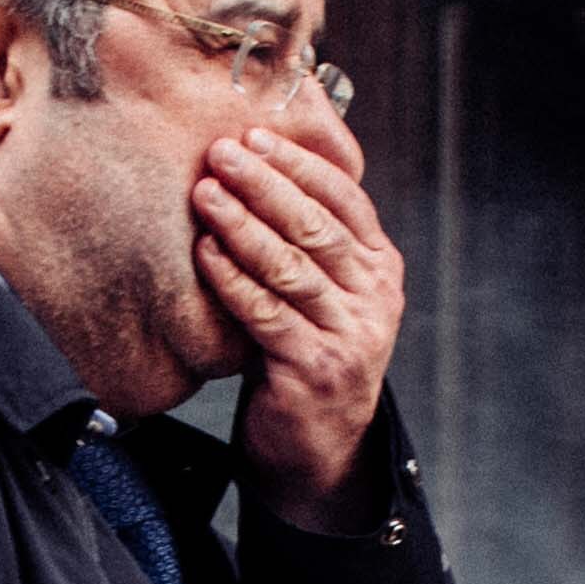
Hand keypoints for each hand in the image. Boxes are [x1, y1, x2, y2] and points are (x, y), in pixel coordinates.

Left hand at [198, 122, 400, 526]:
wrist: (317, 447)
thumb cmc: (306, 354)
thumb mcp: (323, 293)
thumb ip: (308, 242)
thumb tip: (253, 165)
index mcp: (380, 267)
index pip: (346, 198)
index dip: (299, 163)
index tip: (254, 136)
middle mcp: (375, 297)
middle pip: (316, 225)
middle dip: (264, 184)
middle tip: (220, 153)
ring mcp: (350, 335)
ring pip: (291, 265)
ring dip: (242, 224)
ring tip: (205, 195)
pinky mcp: (315, 369)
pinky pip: (266, 313)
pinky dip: (232, 280)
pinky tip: (204, 253)